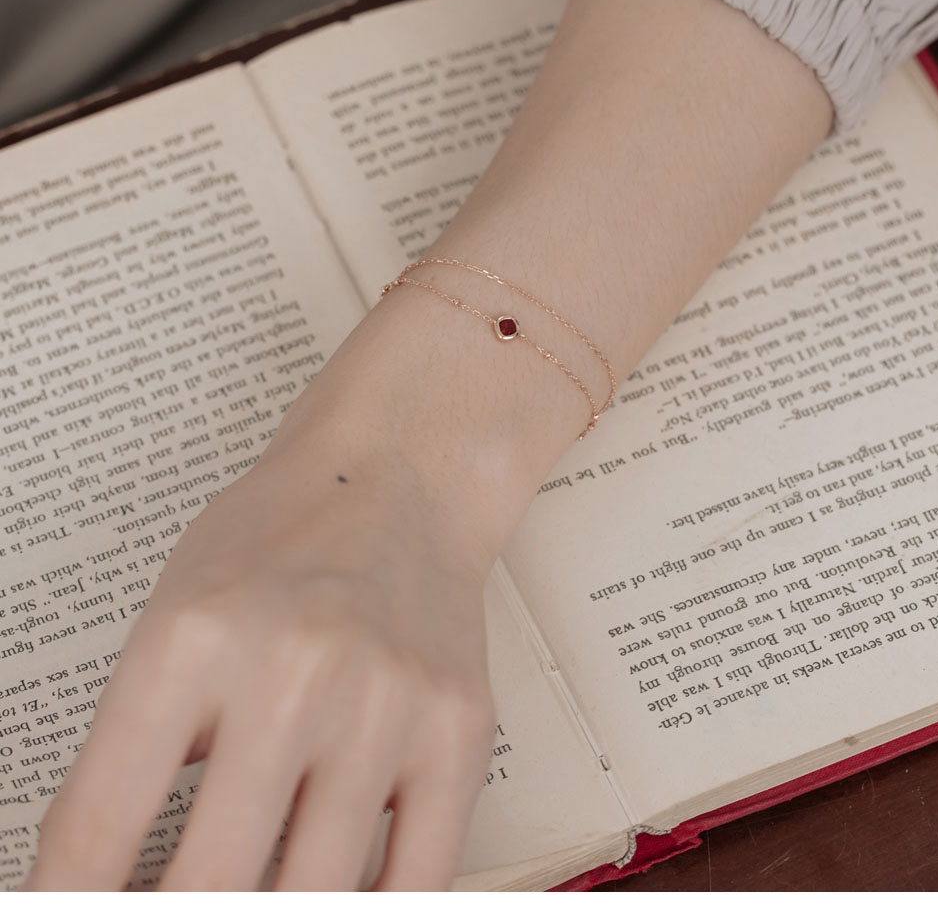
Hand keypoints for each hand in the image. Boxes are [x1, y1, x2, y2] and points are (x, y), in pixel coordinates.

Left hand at [21, 423, 497, 890]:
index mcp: (193, 640)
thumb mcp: (172, 614)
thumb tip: (105, 879)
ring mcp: (386, 705)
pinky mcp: (458, 729)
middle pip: (207, 886)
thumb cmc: (281, 541)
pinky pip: (421, 881)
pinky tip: (342, 902)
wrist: (399, 481)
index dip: (68, 907)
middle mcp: (292, 672)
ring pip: (316, 898)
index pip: (97, 833)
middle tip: (176, 907)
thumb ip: (136, 745)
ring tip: (252, 894)